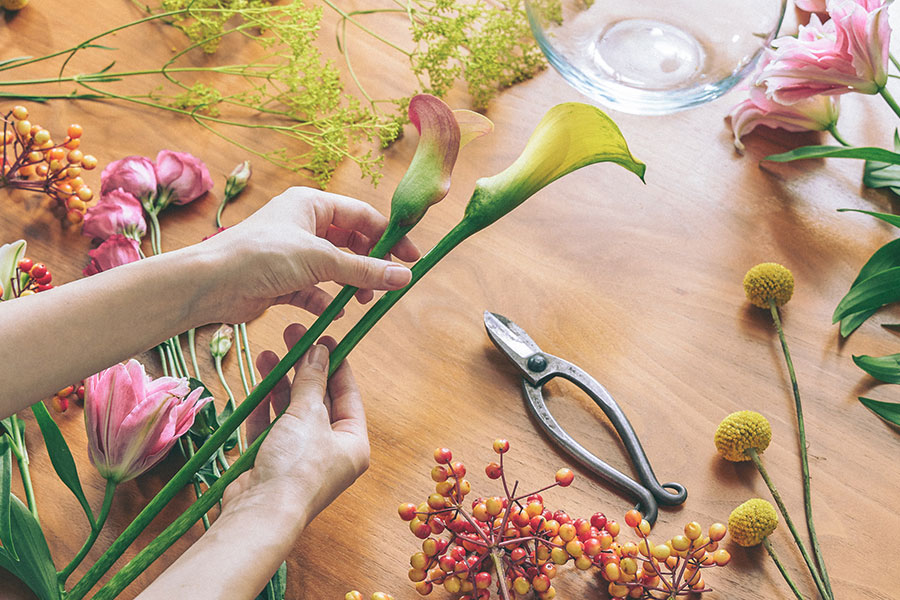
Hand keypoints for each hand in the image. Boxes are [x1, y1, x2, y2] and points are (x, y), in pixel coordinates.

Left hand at [197, 186, 419, 324]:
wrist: (208, 284)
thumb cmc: (260, 257)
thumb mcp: (320, 260)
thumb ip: (364, 270)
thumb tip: (406, 276)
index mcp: (311, 204)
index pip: (362, 216)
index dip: (389, 236)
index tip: (411, 258)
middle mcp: (303, 225)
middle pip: (351, 243)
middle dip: (369, 265)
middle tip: (387, 286)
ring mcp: (292, 254)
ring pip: (334, 269)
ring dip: (350, 285)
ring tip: (360, 302)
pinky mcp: (282, 281)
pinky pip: (314, 290)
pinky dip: (325, 302)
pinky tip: (331, 314)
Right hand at [221, 323, 369, 527]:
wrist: (261, 514)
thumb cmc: (296, 467)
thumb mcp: (308, 415)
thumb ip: (311, 381)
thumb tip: (318, 350)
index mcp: (352, 443)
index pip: (348, 394)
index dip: (335, 363)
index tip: (324, 337)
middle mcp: (330, 451)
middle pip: (319, 399)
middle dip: (304, 368)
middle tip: (292, 336)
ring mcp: (299, 458)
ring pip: (292, 411)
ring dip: (280, 383)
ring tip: (267, 353)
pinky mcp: (271, 463)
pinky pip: (270, 427)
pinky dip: (264, 406)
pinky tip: (258, 382)